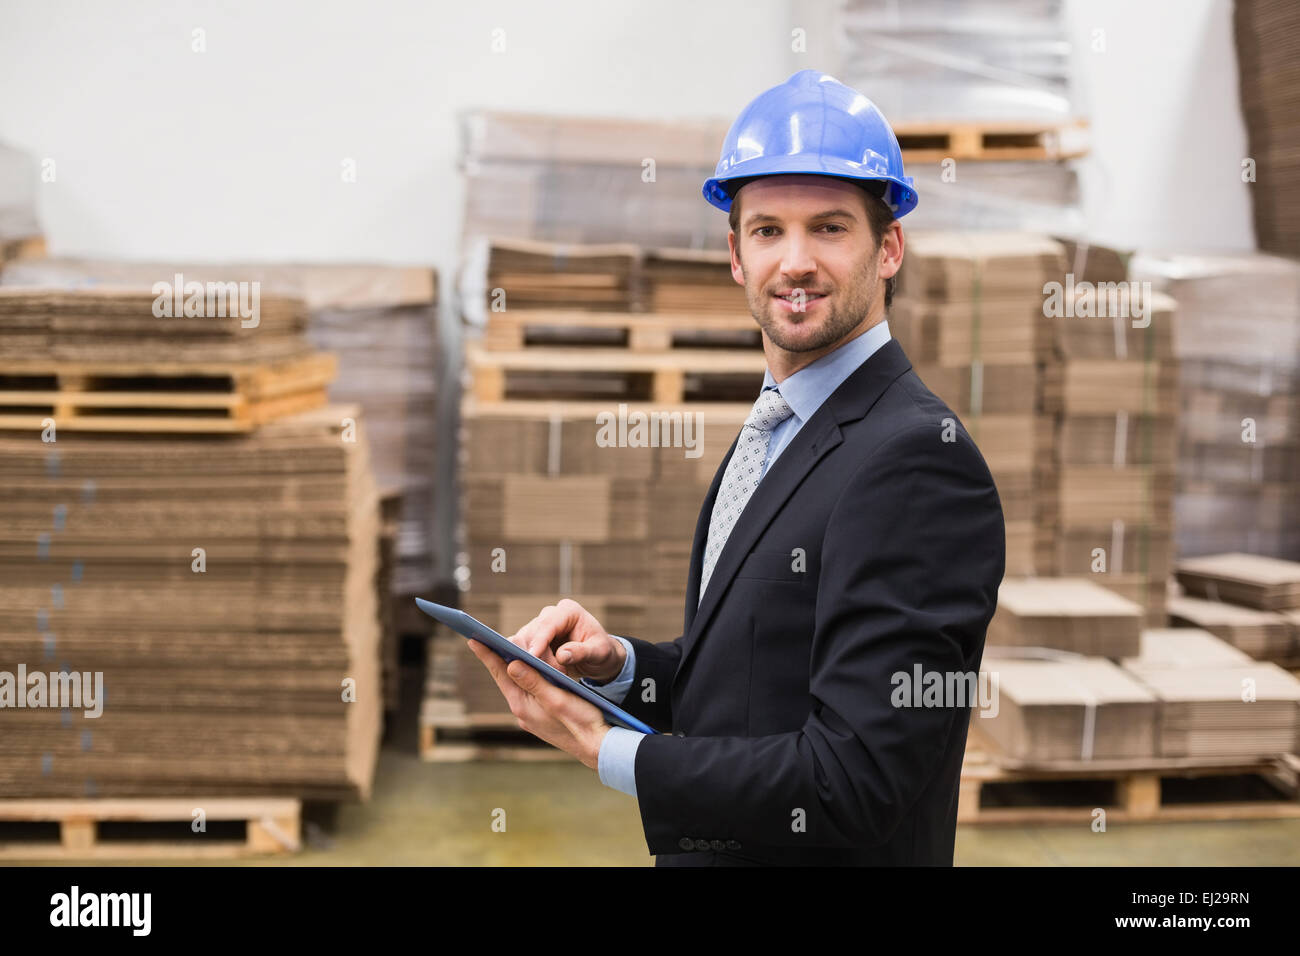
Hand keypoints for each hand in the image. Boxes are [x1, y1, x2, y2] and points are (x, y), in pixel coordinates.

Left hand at [465, 638, 609, 768]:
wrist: (596, 746)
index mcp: (523, 705)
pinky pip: (529, 691)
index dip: (487, 655)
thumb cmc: (581, 722)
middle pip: (506, 678)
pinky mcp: (541, 716)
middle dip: (498, 657)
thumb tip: (511, 665)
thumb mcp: (557, 698)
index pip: (501, 674)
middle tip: (486, 638)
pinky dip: (527, 677)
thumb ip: (534, 682)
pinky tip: (531, 669)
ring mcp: (531, 715)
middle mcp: (522, 711)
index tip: (473, 639)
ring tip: (506, 648)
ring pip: (518, 684)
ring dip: (513, 666)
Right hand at [508, 598, 626, 683]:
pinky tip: (533, 675)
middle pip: (531, 632)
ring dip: (529, 661)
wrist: (598, 657)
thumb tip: (561, 656)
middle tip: (548, 675)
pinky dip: (524, 663)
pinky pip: (521, 650)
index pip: (548, 624)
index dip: (539, 640)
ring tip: (548, 677)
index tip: (532, 657)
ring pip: (522, 642)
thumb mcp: (599, 652)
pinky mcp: (532, 640)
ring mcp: (539, 627)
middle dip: (534, 655)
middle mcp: (550, 615)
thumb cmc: (602, 652)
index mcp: (568, 611)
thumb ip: (582, 652)